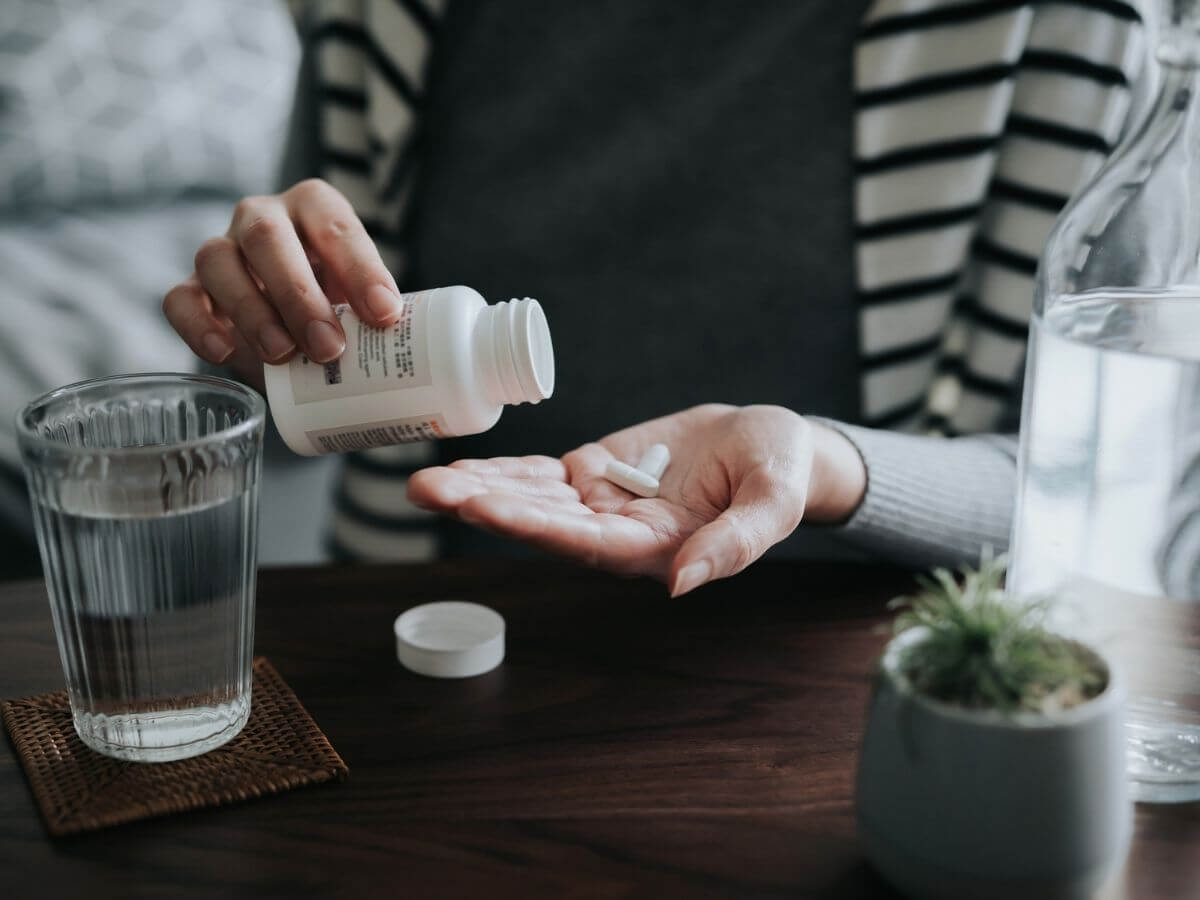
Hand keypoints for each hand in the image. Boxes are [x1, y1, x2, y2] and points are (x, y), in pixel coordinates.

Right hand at [162, 178, 401, 385]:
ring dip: (251, 311)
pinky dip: (198, 325)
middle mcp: (263, 217)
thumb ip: (388, 316)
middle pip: (267, 236)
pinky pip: (180, 299)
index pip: (335, 225)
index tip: (383, 315)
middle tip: (328, 347)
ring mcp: (223, 249)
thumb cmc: (343, 307)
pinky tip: (224, 352)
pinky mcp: (192, 289)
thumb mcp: (368, 302)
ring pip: (217, 261)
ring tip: (283, 356)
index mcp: (315, 208)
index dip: (360, 268)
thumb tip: (439, 360)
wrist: (295, 327)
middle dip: (298, 294)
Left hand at [408, 405, 866, 595]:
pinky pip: (541, 474)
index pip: (588, 544)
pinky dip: (503, 469)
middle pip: (543, 523)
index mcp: (658, 548)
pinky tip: (460, 467)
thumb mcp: (774, 501)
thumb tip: (682, 585)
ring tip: (425, 482)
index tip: (487, 510)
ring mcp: (601, 502)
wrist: (769, 444)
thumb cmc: (780, 472)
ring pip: (532, 498)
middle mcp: (618, 533)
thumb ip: (734, 545)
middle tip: (428, 491)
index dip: (537, 528)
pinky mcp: (594, 472)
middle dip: (485, 506)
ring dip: (480, 489)